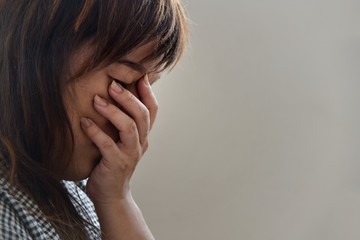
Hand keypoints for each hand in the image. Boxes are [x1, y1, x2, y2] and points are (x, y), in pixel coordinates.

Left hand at [80, 74, 157, 204]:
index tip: (138, 74)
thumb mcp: (122, 141)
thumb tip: (115, 95)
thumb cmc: (112, 163)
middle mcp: (140, 143)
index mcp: (143, 135)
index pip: (153, 110)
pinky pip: (107, 145)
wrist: (110, 195)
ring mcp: (130, 154)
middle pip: (143, 115)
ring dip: (113, 112)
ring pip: (129, 128)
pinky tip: (84, 122)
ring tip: (97, 100)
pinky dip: (95, 132)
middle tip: (113, 84)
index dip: (148, 91)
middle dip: (129, 97)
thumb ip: (123, 122)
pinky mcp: (116, 164)